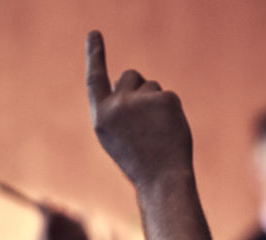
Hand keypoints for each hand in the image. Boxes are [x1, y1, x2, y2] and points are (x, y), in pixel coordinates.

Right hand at [85, 31, 192, 189]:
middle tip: (145, 120)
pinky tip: (169, 130)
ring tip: (156, 131)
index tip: (94, 34)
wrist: (162, 179)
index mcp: (101, 117)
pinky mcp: (164, 99)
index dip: (94, 55)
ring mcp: (141, 101)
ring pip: (150, 86)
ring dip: (155, 102)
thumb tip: (125, 81)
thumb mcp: (117, 137)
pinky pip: (167, 95)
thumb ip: (116, 109)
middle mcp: (117, 105)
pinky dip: (170, 111)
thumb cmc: (138, 162)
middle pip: (129, 76)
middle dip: (138, 88)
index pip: (95, 79)